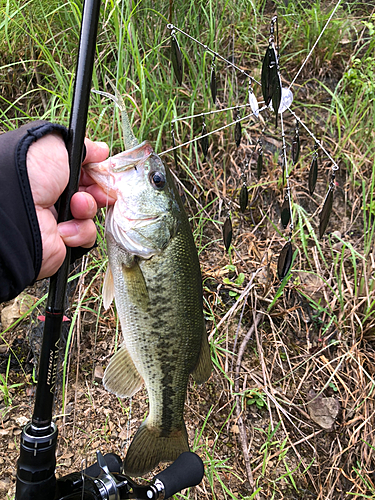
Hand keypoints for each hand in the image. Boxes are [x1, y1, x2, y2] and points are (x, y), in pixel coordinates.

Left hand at [27, 133, 113, 279]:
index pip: (83, 171)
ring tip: (75, 206)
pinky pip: (86, 235)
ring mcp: (58, 218)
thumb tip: (100, 150)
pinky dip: (80, 230)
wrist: (16, 211)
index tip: (102, 170)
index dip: (95, 171)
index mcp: (50, 172)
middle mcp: (54, 194)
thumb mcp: (56, 145)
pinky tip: (64, 228)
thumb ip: (82, 146)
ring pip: (91, 213)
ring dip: (87, 208)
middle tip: (97, 190)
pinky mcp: (63, 239)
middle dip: (98, 190)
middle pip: (91, 192)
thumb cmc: (30, 172)